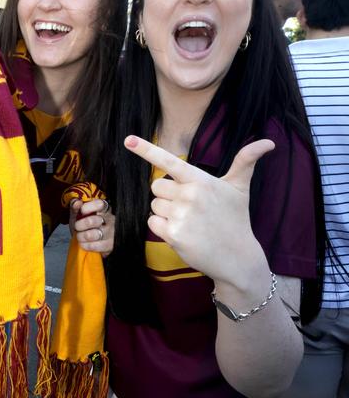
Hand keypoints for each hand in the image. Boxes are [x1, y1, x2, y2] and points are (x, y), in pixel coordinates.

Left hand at [71, 198, 114, 255]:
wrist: (93, 242)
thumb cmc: (85, 225)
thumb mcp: (79, 214)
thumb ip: (76, 206)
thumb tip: (77, 203)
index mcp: (104, 209)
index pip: (99, 204)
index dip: (88, 207)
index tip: (81, 211)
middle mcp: (110, 220)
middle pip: (92, 221)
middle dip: (79, 225)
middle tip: (77, 227)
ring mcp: (112, 233)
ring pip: (92, 235)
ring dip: (81, 236)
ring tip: (80, 236)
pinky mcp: (110, 246)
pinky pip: (94, 246)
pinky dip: (84, 245)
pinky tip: (84, 243)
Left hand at [124, 135, 274, 285]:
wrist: (238, 258)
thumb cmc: (236, 219)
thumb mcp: (240, 189)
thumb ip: (246, 162)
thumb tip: (269, 142)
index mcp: (201, 180)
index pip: (169, 161)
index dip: (146, 150)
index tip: (128, 140)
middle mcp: (190, 195)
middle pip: (156, 187)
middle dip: (167, 196)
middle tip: (189, 207)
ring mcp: (181, 216)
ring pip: (154, 205)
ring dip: (166, 213)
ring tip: (189, 222)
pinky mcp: (174, 235)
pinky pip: (153, 223)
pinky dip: (162, 228)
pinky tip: (183, 233)